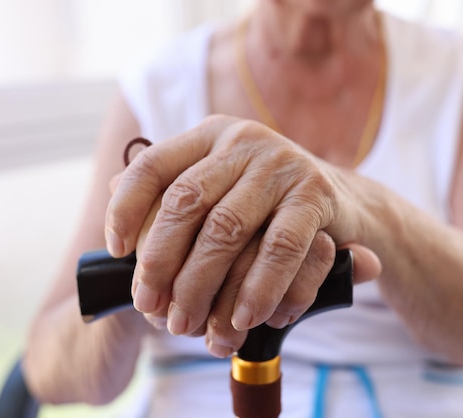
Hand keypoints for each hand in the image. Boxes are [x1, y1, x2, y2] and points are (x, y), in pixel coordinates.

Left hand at [106, 115, 380, 351]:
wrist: (347, 203)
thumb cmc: (268, 205)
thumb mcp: (219, 190)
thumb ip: (173, 194)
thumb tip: (114, 200)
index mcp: (210, 136)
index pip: (151, 166)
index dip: (125, 209)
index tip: (116, 250)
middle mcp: (242, 141)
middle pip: (184, 202)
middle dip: (161, 262)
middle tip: (151, 309)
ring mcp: (281, 163)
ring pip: (227, 229)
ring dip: (203, 285)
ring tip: (189, 326)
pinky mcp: (316, 193)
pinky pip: (280, 248)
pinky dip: (259, 288)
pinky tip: (245, 318)